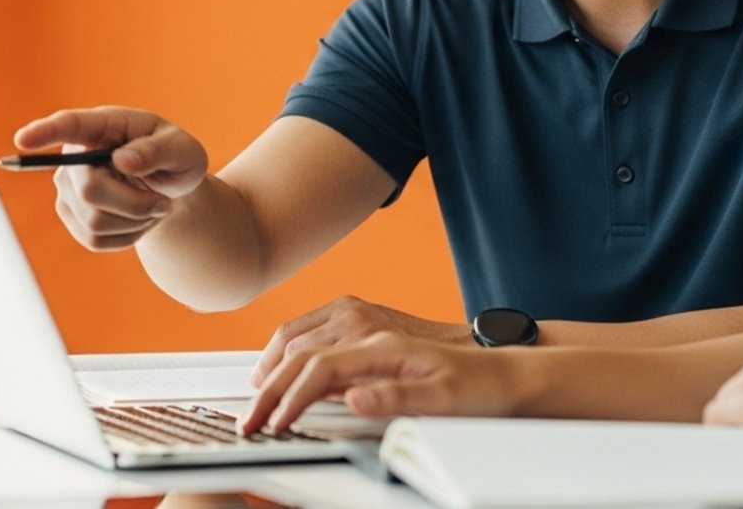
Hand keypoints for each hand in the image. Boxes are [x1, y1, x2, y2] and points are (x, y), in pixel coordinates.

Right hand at [12, 106, 208, 251]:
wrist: (169, 191)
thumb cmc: (175, 161)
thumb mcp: (184, 150)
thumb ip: (159, 150)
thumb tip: (123, 160)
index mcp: (103, 125)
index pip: (69, 126)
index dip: (45, 132)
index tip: (23, 139)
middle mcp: (76, 154)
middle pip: (89, 190)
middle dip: (134, 205)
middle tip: (163, 202)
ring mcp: (67, 186)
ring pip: (94, 220)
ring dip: (134, 222)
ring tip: (151, 207)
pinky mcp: (69, 214)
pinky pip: (94, 240)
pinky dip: (125, 237)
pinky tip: (136, 220)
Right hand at [239, 330, 523, 435]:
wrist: (490, 358)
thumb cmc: (471, 381)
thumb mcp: (444, 398)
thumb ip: (396, 397)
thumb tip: (352, 398)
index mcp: (380, 342)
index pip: (317, 368)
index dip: (289, 399)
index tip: (275, 425)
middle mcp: (363, 322)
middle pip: (297, 350)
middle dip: (267, 387)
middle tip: (251, 420)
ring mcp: (358, 316)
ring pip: (295, 335)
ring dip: (269, 365)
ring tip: (256, 396)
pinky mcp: (357, 317)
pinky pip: (305, 328)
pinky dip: (284, 349)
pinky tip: (280, 365)